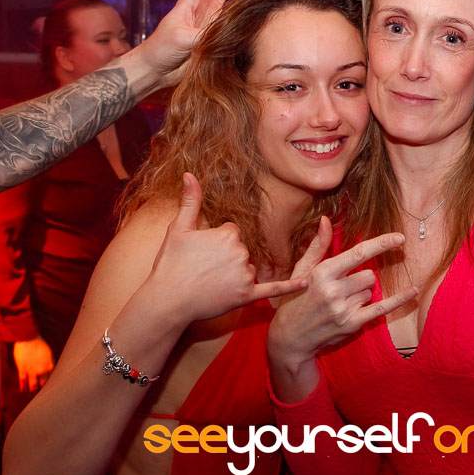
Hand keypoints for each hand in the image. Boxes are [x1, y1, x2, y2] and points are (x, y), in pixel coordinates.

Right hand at [12, 337, 53, 391]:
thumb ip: (50, 363)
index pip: (52, 378)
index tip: (50, 388)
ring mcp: (32, 371)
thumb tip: (51, 370)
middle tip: (42, 395)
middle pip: (43, 384)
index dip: (51, 384)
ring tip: (32, 394)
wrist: (29, 339)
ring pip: (33, 385)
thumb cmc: (40, 344)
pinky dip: (23, 387)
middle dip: (43, 390)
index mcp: (50, 366)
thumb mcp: (49, 353)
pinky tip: (23, 391)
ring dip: (32, 390)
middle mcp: (42, 370)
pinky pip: (23, 381)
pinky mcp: (23, 370)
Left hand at [130, 0, 266, 88]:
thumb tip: (224, 32)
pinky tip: (262, 21)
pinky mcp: (218, 42)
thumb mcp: (179, 38)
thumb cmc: (160, 49)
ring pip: (237, 7)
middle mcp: (205, 11)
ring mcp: (213, 26)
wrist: (157, 70)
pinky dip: (249, 25)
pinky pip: (237, 30)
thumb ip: (201, 34)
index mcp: (191, 3)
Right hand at [145, 173, 306, 325]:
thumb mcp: (178, 229)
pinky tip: (306, 283)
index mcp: (229, 234)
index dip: (218, 242)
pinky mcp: (247, 296)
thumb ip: (190, 201)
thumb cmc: (170, 264)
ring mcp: (245, 275)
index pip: (234, 232)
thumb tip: (190, 174)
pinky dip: (290, 287)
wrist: (167, 301)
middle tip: (204, 269)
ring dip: (236, 274)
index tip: (203, 252)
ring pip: (250, 268)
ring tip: (210, 283)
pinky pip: (273, 289)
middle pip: (243, 250)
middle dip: (228, 258)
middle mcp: (242, 253)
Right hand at [268, 217, 416, 369]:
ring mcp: (343, 308)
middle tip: (341, 290)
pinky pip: (381, 308)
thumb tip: (325, 220)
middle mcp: (333, 290)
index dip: (381, 244)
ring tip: (339, 304)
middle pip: (369, 275)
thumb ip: (318, 245)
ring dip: (362, 295)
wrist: (289, 337)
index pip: (358, 253)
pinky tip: (413, 291)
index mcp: (322, 272)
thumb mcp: (302, 270)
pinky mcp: (351, 324)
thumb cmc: (295, 299)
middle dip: (361, 280)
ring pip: (371, 291)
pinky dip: (398, 300)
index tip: (399, 238)